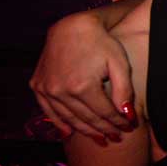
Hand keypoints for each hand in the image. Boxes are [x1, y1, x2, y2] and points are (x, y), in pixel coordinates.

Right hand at [29, 13, 135, 142]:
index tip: (128, 128)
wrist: (71, 27)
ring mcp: (47, 89)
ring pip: (69, 118)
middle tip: (116, 136)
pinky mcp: (38, 85)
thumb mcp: (119, 63)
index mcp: (83, 86)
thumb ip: (124, 90)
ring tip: (100, 138)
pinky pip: (48, 111)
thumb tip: (128, 116)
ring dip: (85, 130)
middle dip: (104, 129)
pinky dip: (59, 123)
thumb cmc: (101, 43)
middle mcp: (61, 90)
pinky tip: (69, 133)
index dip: (117, 122)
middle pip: (87, 118)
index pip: (104, 113)